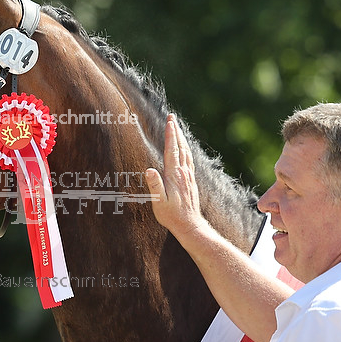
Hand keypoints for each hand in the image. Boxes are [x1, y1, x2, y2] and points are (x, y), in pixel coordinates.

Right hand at [146, 114, 207, 241]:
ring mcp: (189, 176)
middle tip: (172, 117)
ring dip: (182, 138)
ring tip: (177, 127)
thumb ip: (155, 185)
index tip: (169, 121)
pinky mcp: (191, 180)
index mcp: (174, 176)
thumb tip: (149, 170)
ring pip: (186, 152)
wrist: (190, 225)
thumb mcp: (159, 202)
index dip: (170, 135)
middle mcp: (184, 173)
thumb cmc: (172, 215)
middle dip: (176, 131)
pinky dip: (186, 149)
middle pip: (181, 147)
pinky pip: (189, 159)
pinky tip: (185, 148)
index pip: (172, 151)